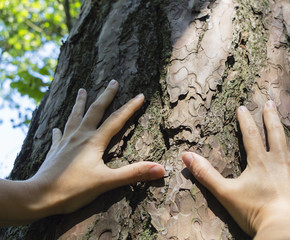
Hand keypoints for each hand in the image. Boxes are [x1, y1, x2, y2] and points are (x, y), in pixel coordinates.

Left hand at [0, 80, 164, 224]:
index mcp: (94, 141)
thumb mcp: (107, 182)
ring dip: (80, 103)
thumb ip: (134, 174)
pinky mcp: (55, 151)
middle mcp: (80, 136)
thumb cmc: (73, 190)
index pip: (116, 120)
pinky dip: (61, 129)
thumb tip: (160, 169)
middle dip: (106, 96)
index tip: (140, 95)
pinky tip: (57, 127)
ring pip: (75, 117)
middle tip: (113, 82)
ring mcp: (65, 142)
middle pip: (95, 111)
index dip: (130, 107)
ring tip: (82, 90)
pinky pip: (59, 135)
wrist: (39, 196)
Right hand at [182, 100, 289, 238]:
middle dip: (272, 117)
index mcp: (260, 161)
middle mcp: (281, 161)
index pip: (250, 134)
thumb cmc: (255, 211)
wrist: (287, 228)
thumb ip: (205, 173)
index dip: (245, 119)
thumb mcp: (225, 192)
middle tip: (271, 102)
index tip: (243, 106)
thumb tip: (185, 155)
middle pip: (276, 133)